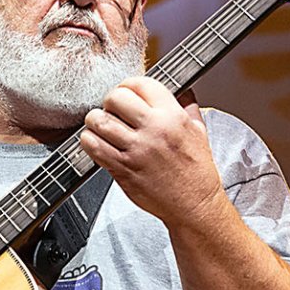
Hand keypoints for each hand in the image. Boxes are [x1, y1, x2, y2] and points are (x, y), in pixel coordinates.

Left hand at [80, 77, 228, 226]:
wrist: (193, 205)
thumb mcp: (199, 132)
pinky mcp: (122, 169)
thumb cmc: (197, 172)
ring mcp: (136, 150)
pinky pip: (93, 146)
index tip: (127, 92)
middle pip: (116, 98)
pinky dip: (89, 141)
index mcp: (173, 116)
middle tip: (113, 110)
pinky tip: (98, 142)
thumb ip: (188, 107)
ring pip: (99, 121)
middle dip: (110, 101)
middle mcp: (153, 130)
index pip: (140, 84)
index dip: (128, 85)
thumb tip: (182, 91)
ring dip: (96, 120)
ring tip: (102, 125)